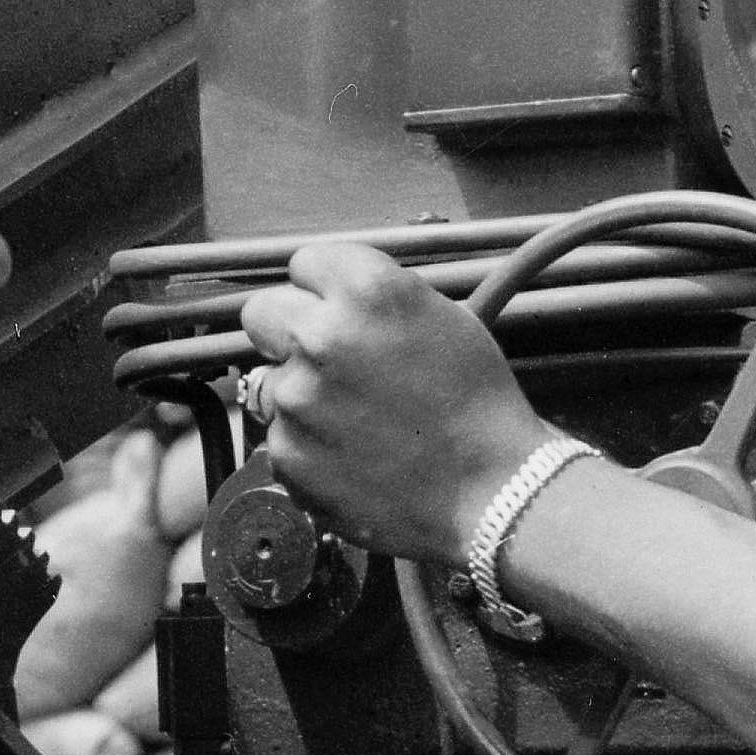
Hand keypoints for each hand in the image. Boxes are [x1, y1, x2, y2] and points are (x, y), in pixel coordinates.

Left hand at [234, 243, 553, 563]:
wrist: (493, 491)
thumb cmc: (478, 404)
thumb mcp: (443, 318)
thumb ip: (376, 298)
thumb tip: (328, 296)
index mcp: (368, 291)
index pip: (306, 262)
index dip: (323, 288)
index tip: (337, 308)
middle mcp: (322, 336)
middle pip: (262, 312)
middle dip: (288, 329)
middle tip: (325, 358)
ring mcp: (297, 398)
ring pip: (271, 378)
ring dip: (301, 392)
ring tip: (356, 418)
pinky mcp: (286, 451)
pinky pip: (280, 433)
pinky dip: (307, 443)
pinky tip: (352, 454)